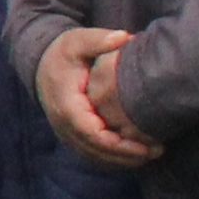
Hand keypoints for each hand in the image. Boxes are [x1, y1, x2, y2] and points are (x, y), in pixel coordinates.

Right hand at [37, 26, 156, 168]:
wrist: (41, 65)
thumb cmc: (64, 54)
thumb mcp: (78, 41)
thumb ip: (100, 40)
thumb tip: (124, 37)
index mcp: (67, 104)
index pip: (91, 133)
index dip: (117, 143)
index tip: (144, 144)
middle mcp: (64, 125)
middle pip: (95, 150)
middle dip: (126, 155)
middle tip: (157, 151)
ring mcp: (67, 133)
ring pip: (95, 157)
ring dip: (122, 160)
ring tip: (151, 155)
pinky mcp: (73, 137)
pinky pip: (93, 155)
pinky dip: (114, 159)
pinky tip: (136, 155)